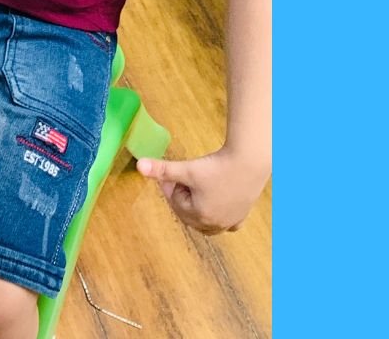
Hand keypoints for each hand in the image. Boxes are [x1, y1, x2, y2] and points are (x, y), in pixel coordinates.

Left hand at [136, 149, 268, 234]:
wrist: (249, 163)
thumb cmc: (217, 168)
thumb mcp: (186, 169)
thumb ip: (162, 169)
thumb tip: (139, 166)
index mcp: (200, 216)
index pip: (176, 203)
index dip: (171, 186)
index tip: (169, 173)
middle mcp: (216, 224)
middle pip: (189, 214)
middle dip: (182, 197)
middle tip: (182, 178)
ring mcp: (230, 222)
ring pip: (206, 222)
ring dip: (196, 208)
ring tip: (196, 187)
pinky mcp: (242, 215)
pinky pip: (226, 223)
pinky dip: (217, 216)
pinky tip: (216, 206)